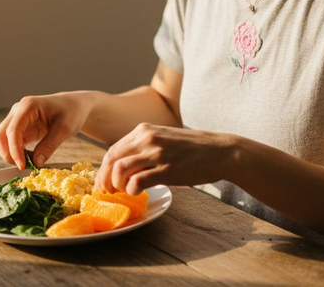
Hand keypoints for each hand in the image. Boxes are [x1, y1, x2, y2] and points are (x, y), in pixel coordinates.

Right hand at [0, 93, 93, 169]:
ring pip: (2, 140)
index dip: (14, 150)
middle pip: (1, 135)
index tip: (22, 166)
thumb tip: (36, 163)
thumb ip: (49, 146)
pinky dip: (17, 153)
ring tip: (29, 162)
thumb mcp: (64, 129)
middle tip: (24, 167)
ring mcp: (17, 118)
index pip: (13, 130)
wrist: (74, 106)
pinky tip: (30, 158)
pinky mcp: (20, 127)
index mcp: (28, 106)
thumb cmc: (72, 112)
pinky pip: (11, 142)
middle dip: (8, 153)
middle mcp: (18, 111)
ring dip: (11, 154)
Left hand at [96, 123, 239, 194]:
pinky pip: (137, 182)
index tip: (103, 183)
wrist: (219, 151)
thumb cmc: (192, 148)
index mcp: (143, 130)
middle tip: (107, 193)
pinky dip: (132, 190)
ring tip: (124, 192)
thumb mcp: (163, 138)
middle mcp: (147, 138)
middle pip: (112, 160)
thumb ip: (143, 146)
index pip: (112, 151)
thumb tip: (123, 166)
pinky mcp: (166, 169)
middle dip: (104, 180)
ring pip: (120, 170)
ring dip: (117, 186)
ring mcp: (156, 153)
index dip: (104, 170)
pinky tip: (138, 193)